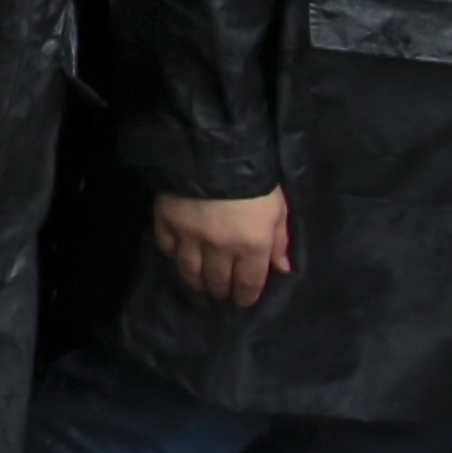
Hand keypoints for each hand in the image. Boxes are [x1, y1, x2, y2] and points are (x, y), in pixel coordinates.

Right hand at [155, 185, 293, 306]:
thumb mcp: (278, 208)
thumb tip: (283, 269)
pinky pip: (167, 248)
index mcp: (252, 246)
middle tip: (221, 291)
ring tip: (199, 283)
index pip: (248, 283)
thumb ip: (279, 241)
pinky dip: (173, 254)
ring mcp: (191, 238)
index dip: (246, 296)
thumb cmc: (255, 180)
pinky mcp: (168, 223)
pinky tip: (178, 254)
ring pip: (190, 271)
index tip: (243, 300)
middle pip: (218, 281)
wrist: (215, 152)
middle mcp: (220, 249)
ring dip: (196, 281)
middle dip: (221, 290)